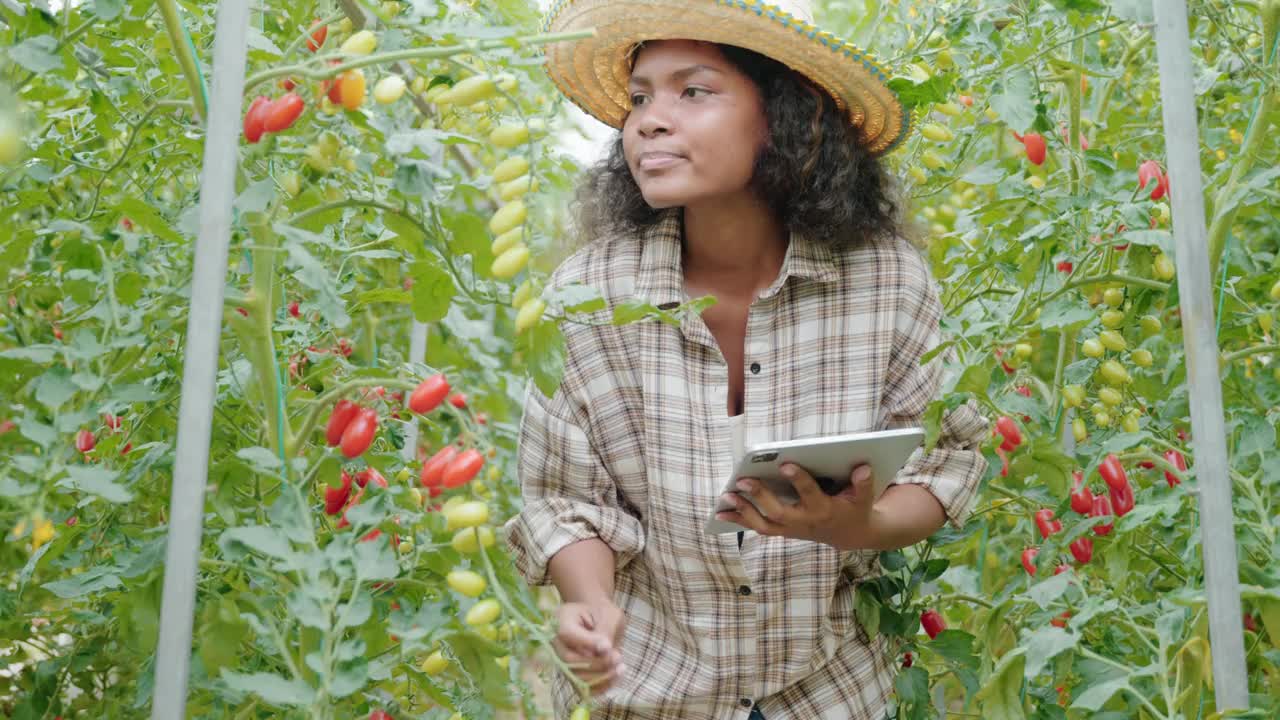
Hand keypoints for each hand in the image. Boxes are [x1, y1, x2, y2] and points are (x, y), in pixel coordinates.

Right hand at [553, 600, 625, 695]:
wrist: (597, 617)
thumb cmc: (603, 613)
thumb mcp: (608, 615)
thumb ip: (605, 631)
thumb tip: (604, 650)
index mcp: (561, 619)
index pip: (567, 634)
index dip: (588, 643)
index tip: (609, 646)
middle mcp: (555, 641)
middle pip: (568, 659)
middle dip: (596, 663)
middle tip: (618, 658)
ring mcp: (561, 659)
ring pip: (574, 676)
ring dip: (600, 677)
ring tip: (620, 668)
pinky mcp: (570, 673)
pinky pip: (580, 686)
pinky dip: (598, 686)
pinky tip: (614, 678)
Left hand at [716, 463, 878, 548]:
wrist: (851, 534)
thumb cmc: (855, 508)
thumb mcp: (865, 497)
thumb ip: (864, 483)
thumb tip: (863, 467)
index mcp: (824, 509)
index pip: (810, 493)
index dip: (799, 479)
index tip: (785, 463)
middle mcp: (804, 521)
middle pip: (778, 512)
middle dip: (759, 496)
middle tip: (742, 481)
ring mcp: (791, 529)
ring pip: (763, 524)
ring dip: (742, 512)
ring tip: (725, 497)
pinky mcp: (783, 530)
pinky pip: (758, 527)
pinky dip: (740, 520)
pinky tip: (722, 511)